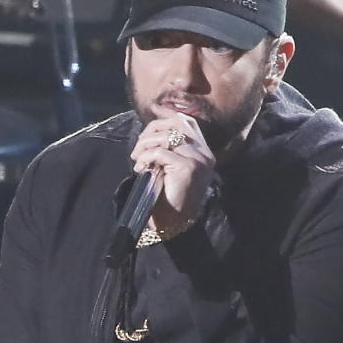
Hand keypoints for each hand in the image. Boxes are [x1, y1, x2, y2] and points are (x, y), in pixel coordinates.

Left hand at [133, 109, 218, 231]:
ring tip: (137, 160)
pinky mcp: (188, 167)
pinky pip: (160, 152)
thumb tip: (152, 127)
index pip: (187, 122)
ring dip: (145, 146)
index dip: (166, 118)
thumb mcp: (169, 166)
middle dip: (150, 132)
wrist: (174, 223)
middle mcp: (204, 153)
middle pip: (175, 124)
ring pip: (166, 137)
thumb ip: (167, 148)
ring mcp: (198, 159)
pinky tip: (140, 169)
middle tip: (137, 149)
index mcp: (204, 151)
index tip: (147, 128)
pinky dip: (145, 158)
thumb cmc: (168, 195)